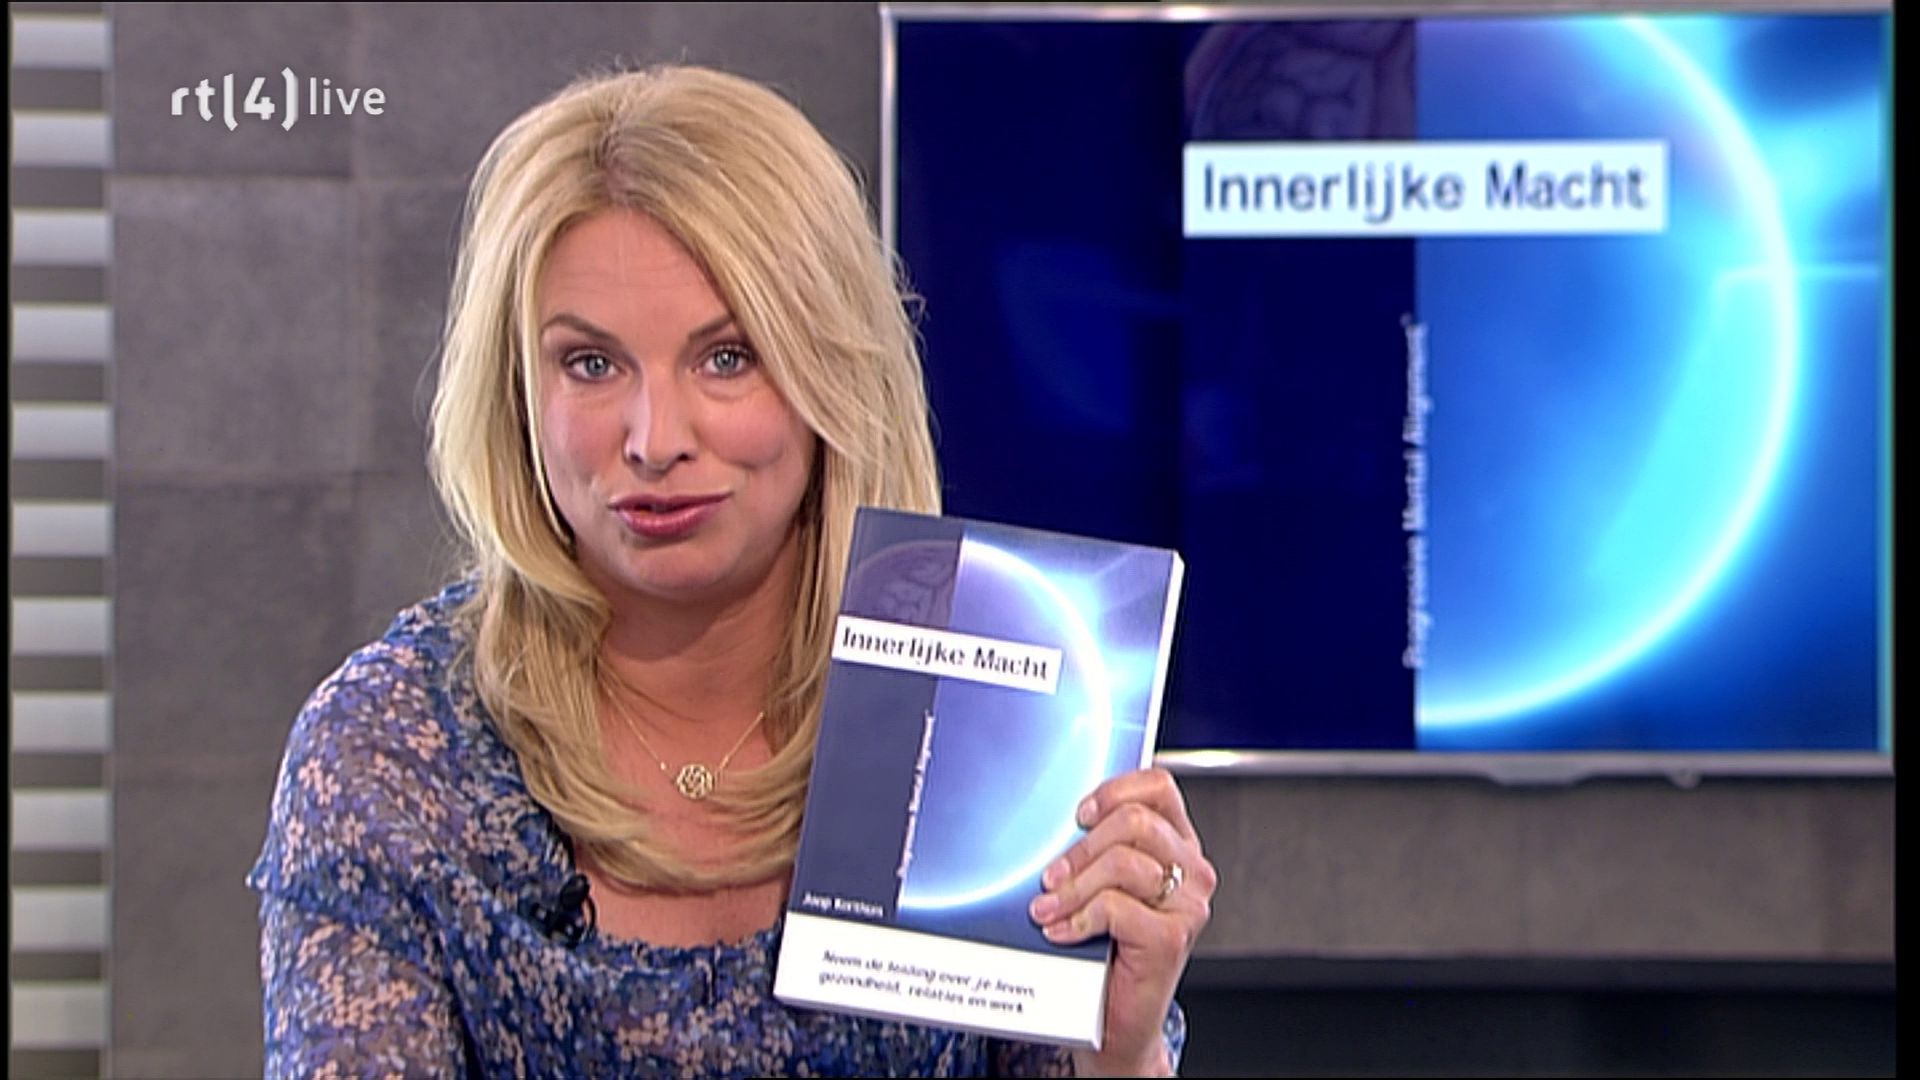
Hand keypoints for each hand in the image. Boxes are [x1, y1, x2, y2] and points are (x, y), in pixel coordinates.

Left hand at [1027, 767, 1214, 1076]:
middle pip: (1135, 821)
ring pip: (1123, 861)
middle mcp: (1191, 871)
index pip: (1158, 788)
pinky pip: (1115, 906)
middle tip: (1052, 877)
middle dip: (1081, 848)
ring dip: (1074, 885)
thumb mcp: (1102, 888)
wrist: (1115, 1023)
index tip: (1079, 815)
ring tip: (1050, 907)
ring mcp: (1187, 906)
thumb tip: (1058, 827)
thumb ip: (1097, 851)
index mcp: (1179, 848)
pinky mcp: (1171, 938)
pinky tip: (1064, 931)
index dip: (1115, 791)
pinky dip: (1079, 917)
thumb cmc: (1105, 954)